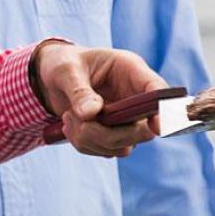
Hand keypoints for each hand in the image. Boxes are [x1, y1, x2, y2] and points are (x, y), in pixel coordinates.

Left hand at [32, 43, 164, 156]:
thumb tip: (92, 113)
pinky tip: (70, 125)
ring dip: (91, 139)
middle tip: (79, 121)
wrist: (52, 77)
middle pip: (143, 130)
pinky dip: (84, 144)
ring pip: (123, 146)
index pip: (157, 92)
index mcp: (131, 71)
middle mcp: (135, 97)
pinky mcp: (114, 134)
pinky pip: (106, 151)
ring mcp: (127, 119)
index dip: (162, 110)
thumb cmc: (63, 64)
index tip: (156, 127)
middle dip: (109, 134)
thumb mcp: (66, 70)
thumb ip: (78, 90)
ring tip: (68, 117)